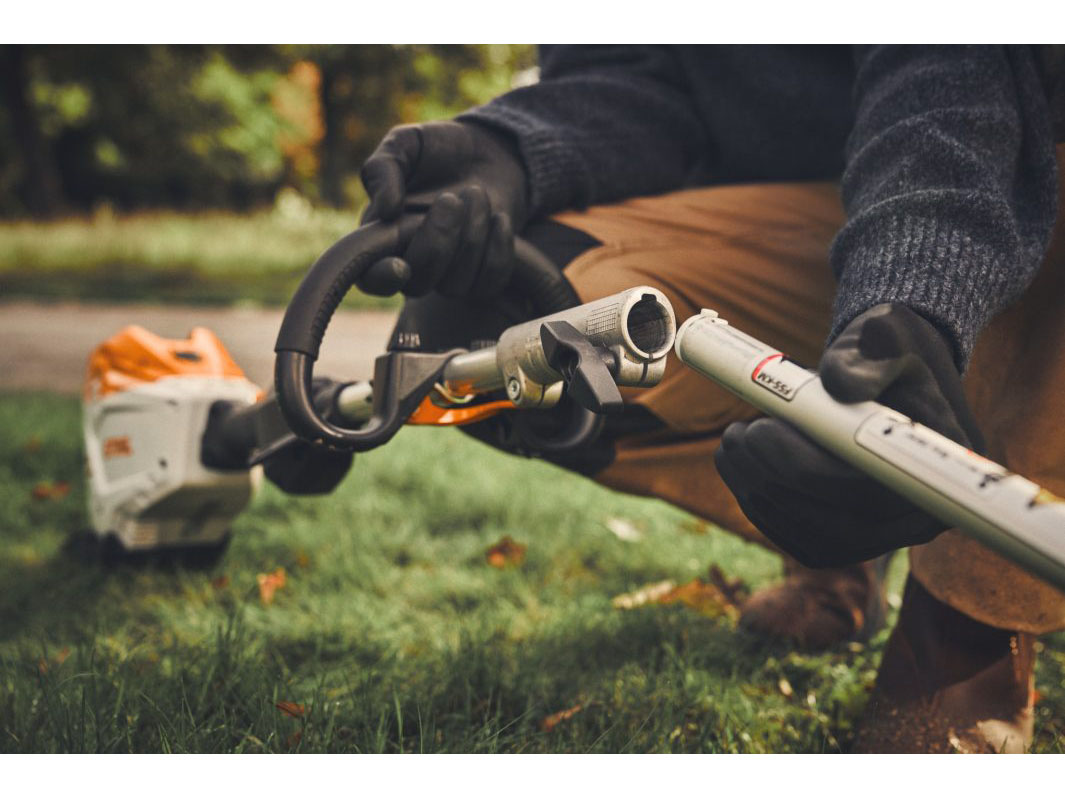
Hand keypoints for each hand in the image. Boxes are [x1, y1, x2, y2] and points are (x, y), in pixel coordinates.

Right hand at [358, 120, 528, 297]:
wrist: (487, 153)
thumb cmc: (436, 149)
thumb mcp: (405, 144)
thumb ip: (384, 169)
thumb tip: (385, 210)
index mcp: (379, 237)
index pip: (370, 277)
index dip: (381, 279)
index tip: (400, 265)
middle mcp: (411, 263)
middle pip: (418, 284)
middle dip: (438, 241)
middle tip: (451, 198)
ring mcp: (447, 274)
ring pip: (456, 285)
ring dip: (472, 237)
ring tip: (476, 193)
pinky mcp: (482, 275)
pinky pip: (489, 283)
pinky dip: (498, 251)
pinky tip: (499, 218)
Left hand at [714, 303, 984, 567]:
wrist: (889, 379)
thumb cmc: (890, 353)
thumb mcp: (888, 335)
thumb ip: (871, 352)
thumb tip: (839, 383)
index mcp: (941, 467)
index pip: (870, 490)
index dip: (804, 466)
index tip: (759, 428)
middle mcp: (919, 517)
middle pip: (835, 523)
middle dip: (768, 476)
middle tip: (735, 433)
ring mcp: (881, 537)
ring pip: (808, 536)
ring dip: (756, 490)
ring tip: (734, 440)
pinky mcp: (844, 543)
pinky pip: (794, 538)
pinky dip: (758, 505)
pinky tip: (741, 466)